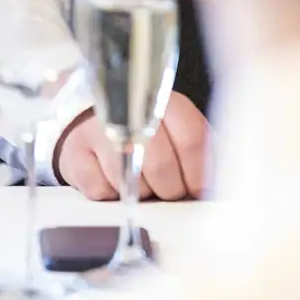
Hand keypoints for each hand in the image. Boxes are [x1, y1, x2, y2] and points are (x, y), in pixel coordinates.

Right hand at [54, 95, 210, 200]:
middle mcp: (131, 113)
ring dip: (143, 192)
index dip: (199, 172)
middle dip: (171, 188)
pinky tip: (116, 180)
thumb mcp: (176, 129)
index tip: (200, 190)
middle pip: (162, 166)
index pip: (191, 139)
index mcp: (165, 102)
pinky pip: (104, 193)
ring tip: (143, 180)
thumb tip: (222, 179)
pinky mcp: (76, 156)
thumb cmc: (143, 131)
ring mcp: (100, 133)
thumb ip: (202, 149)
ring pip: (132, 183)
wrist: (90, 123)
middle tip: (171, 190)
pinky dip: (114, 196)